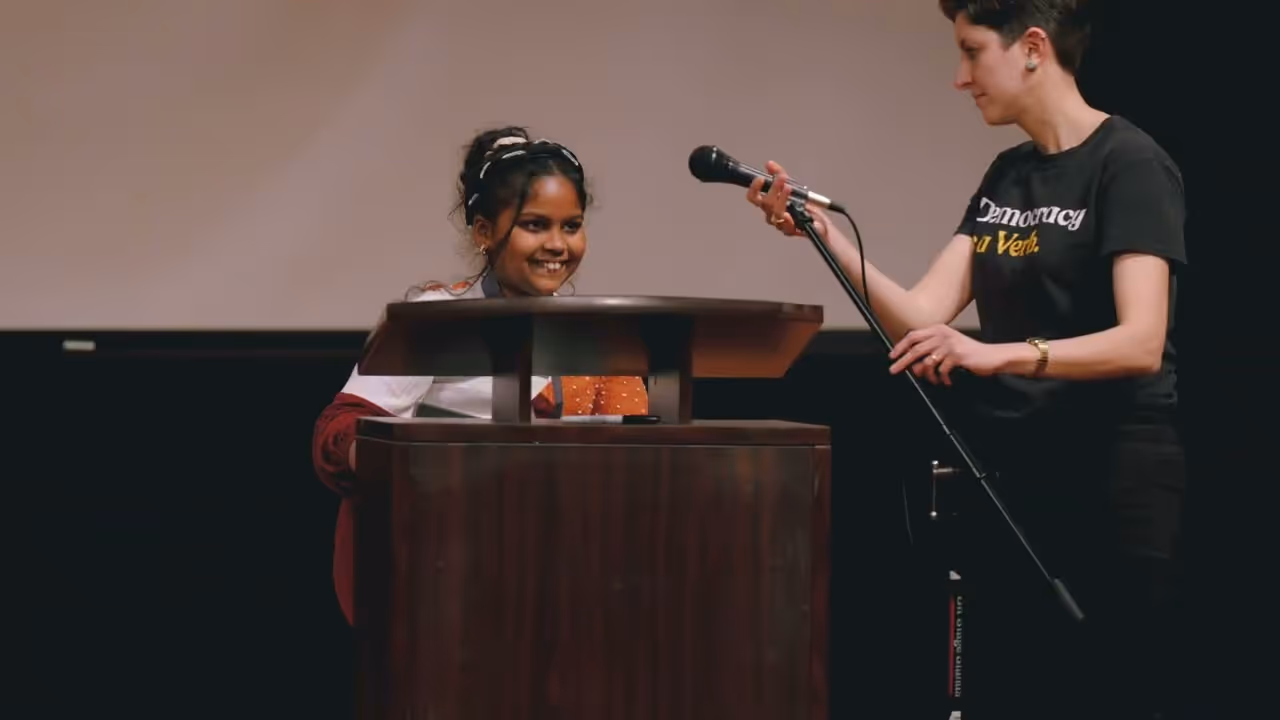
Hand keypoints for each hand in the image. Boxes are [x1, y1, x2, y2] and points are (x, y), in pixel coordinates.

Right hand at [745, 161, 829, 239]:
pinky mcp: (790, 231)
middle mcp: (771, 214)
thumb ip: (779, 174)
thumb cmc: (802, 206)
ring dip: (781, 199)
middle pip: (765, 204)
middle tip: (781, 179)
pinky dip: (788, 217)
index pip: (754, 197)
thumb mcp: (791, 185)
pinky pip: (786, 225)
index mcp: (768, 203)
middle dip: (773, 189)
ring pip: (775, 213)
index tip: (760, 179)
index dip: (754, 188)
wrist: (818, 222)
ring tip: (789, 188)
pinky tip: (791, 211)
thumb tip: (769, 164)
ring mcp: (780, 223)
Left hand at [888, 324, 1007, 385]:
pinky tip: (947, 381)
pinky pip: (941, 370)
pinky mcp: (957, 355)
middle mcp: (942, 334)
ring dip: (928, 376)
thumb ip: (930, 355)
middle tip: (894, 371)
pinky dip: (942, 379)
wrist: (991, 357)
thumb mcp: (947, 350)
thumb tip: (913, 367)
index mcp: (938, 330)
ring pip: (927, 363)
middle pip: (915, 349)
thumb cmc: (968, 355)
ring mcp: (950, 344)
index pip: (913, 335)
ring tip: (935, 381)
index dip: (900, 346)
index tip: (892, 356)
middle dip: (903, 362)